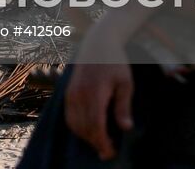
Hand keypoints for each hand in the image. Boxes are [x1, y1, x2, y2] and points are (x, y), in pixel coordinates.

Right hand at [64, 29, 134, 160]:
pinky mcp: (68, 92)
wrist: (97, 42)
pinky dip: (77, 128)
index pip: (95, 125)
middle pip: (84, 128)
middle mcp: (79, 94)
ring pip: (74, 124)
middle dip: (95, 143)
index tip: (111, 152)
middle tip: (108, 151)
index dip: (102, 142)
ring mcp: (71, 93)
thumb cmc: (115, 61)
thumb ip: (123, 106)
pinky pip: (69, 116)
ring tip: (100, 142)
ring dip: (86, 137)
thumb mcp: (125, 83)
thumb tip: (126, 128)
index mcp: (95, 92)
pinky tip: (89, 130)